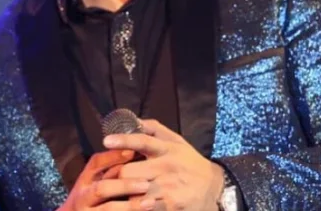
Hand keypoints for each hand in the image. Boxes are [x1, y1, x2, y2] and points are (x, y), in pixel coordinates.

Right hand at [58, 149, 156, 210]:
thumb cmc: (95, 197)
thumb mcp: (98, 180)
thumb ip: (113, 168)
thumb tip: (135, 149)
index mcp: (85, 179)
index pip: (96, 163)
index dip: (113, 156)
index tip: (133, 151)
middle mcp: (83, 196)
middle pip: (101, 189)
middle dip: (124, 186)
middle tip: (146, 184)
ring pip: (108, 209)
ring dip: (130, 206)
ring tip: (151, 202)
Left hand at [103, 120, 224, 210]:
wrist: (214, 187)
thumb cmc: (189, 161)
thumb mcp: (176, 141)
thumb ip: (154, 129)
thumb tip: (132, 119)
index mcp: (166, 149)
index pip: (142, 141)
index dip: (123, 140)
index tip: (106, 140)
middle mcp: (167, 166)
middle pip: (130, 171)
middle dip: (118, 175)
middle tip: (111, 178)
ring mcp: (168, 187)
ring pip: (134, 191)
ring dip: (124, 193)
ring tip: (117, 194)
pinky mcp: (171, 205)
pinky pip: (145, 207)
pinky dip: (136, 206)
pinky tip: (133, 204)